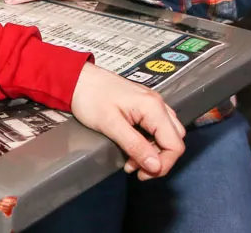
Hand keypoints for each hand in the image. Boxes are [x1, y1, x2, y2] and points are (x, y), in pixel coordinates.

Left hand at [71, 64, 185, 179]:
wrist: (75, 77)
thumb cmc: (89, 96)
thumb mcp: (110, 124)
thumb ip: (135, 146)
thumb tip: (156, 167)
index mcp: (153, 107)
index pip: (175, 145)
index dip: (163, 164)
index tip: (144, 174)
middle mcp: (158, 104)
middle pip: (174, 140)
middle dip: (158, 160)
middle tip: (136, 169)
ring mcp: (151, 103)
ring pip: (166, 135)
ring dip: (153, 152)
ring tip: (131, 160)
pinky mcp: (143, 105)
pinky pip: (156, 128)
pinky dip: (148, 142)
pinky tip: (132, 147)